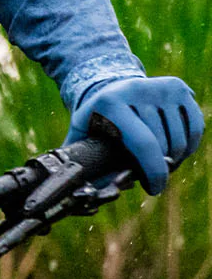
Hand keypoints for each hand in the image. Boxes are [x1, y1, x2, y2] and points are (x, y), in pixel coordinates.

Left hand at [65, 76, 203, 195]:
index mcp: (111, 103)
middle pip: (164, 145)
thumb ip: (83, 160)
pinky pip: (196, 127)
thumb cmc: (98, 119)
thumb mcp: (82, 134)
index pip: (143, 145)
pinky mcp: (178, 88)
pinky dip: (190, 145)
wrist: (113, 88)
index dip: (153, 173)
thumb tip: (93, 191)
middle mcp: (136, 89)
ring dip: (176, 158)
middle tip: (152, 175)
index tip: (154, 189)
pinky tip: (175, 149)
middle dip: (162, 168)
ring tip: (160, 161)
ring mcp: (159, 87)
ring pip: (181, 139)